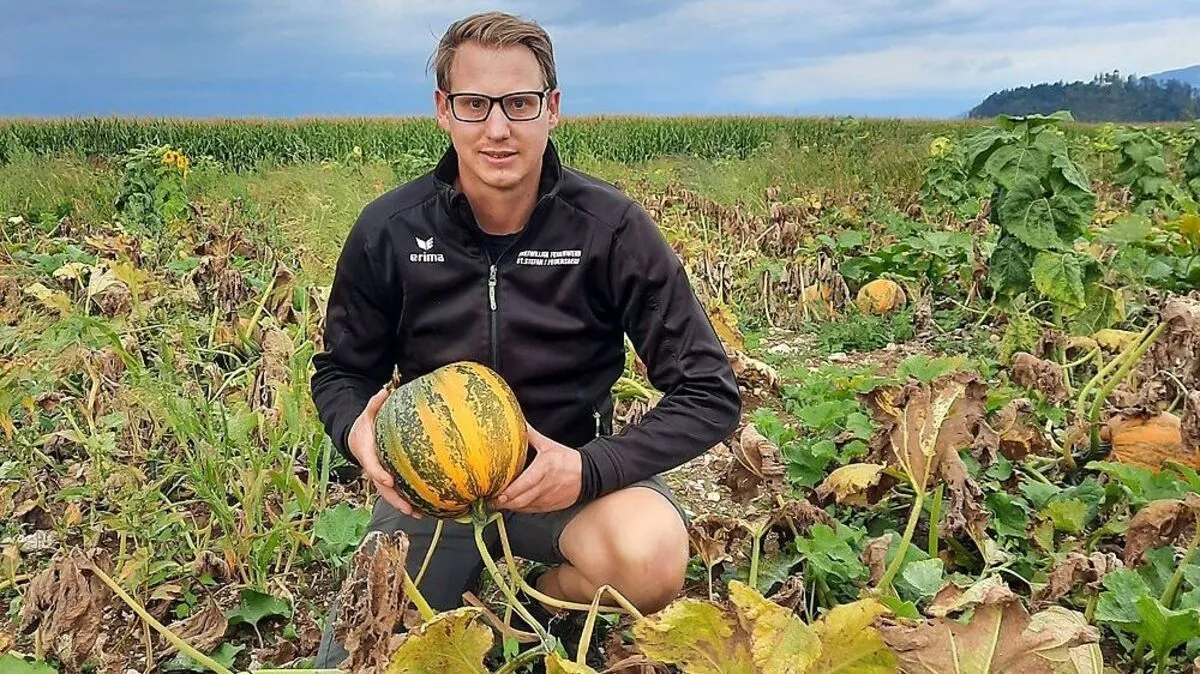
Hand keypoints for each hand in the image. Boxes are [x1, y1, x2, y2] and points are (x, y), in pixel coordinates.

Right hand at [349, 387, 421, 518]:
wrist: (355, 438)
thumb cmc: (364, 426)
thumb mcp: (366, 414)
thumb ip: (374, 404)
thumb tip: (384, 391)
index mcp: (366, 454)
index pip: (372, 466)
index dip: (379, 474)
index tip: (389, 480)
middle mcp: (372, 469)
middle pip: (382, 488)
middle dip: (394, 499)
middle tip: (407, 508)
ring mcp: (379, 477)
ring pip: (389, 494)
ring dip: (402, 505)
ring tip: (418, 514)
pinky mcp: (386, 480)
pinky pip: (395, 492)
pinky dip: (406, 501)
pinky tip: (421, 509)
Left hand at [491, 423, 581, 512]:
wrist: (588, 475)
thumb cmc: (567, 460)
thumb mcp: (548, 445)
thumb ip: (530, 435)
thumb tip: (518, 423)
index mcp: (544, 469)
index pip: (522, 485)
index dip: (507, 492)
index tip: (495, 492)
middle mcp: (545, 486)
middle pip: (520, 500)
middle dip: (503, 502)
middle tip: (490, 499)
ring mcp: (547, 499)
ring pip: (524, 507)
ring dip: (510, 506)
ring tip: (498, 502)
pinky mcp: (549, 507)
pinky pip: (530, 510)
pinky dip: (520, 508)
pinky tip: (512, 503)